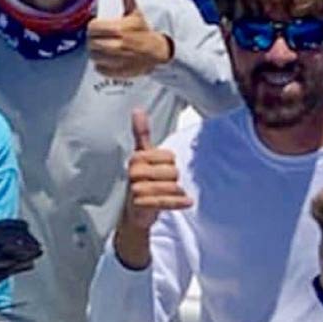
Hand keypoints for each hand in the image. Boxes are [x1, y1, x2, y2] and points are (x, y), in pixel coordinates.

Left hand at [87, 0, 173, 78]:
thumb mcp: (135, 12)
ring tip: (102, 48)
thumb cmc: (143, 31)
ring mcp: (118, 60)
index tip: (97, 27)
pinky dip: (100, 65)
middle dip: (92, 40)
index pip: (93, 28)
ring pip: (93, 56)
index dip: (93, 27)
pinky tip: (107, 59)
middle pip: (91, 43)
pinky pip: (99, 69)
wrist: (157, 53)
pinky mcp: (118, 72)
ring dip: (95, 52)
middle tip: (99, 38)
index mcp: (120, 29)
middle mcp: (118, 45)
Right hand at [121, 108, 192, 232]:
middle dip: (174, 179)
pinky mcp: (140, 204)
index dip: (171, 164)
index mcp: (136, 157)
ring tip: (173, 194)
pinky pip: (165, 201)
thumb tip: (137, 109)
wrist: (135, 212)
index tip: (162, 170)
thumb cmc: (142, 180)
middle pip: (171, 172)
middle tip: (166, 184)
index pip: (168, 156)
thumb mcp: (143, 156)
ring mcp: (135, 189)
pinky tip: (188, 202)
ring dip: (177, 192)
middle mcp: (134, 172)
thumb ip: (142, 134)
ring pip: (170, 187)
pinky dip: (179, 202)